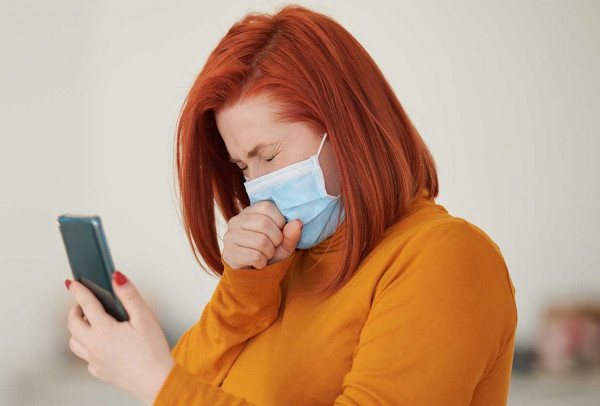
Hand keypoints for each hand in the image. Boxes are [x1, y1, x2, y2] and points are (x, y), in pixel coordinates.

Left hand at [65, 271, 174, 405]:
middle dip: (74, 310)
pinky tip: (99, 344)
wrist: (156, 381)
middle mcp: (94, 345)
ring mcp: (95, 361)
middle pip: (73, 324)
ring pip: (74, 342)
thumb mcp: (145, 317)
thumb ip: (129, 295)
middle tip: (82, 303)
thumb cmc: (153, 351)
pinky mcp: (100, 372)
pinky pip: (85, 358)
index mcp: (104, 330)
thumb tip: (116, 278)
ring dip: (77, 330)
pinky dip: (87, 348)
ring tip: (88, 323)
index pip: (86, 304)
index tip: (73, 283)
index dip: (79, 291)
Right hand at [222, 200, 302, 268]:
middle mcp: (236, 221)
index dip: (279, 221)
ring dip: (269, 252)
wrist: (253, 274)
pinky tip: (258, 263)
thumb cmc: (269, 252)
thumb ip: (291, 233)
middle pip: (264, 224)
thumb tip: (298, 222)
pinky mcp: (229, 253)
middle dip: (276, 239)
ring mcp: (230, 236)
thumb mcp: (284, 243)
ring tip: (265, 255)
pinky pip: (255, 256)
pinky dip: (262, 262)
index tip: (279, 232)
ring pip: (260, 241)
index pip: (267, 207)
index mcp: (249, 212)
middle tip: (273, 247)